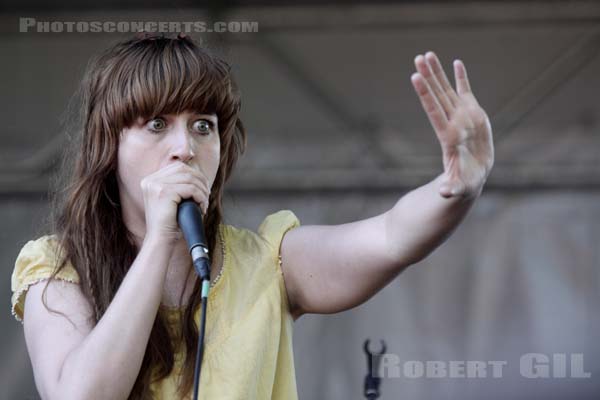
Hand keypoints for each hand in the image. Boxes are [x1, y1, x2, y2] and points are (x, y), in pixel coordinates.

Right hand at [140, 161, 209, 243]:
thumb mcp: (172, 200)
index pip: (178, 167)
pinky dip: (200, 197)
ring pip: (189, 179)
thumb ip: (179, 186)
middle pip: (184, 169)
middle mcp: (150, 180)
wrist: (160, 240)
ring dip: (202, 190)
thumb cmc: (169, 223)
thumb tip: (198, 173)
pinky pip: (190, 189)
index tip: (203, 188)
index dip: (194, 175)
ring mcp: (156, 185)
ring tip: (204, 203)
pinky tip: (201, 207)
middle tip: (207, 195)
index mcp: (150, 180)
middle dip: (200, 180)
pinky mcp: (164, 192)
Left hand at [411, 51, 493, 198]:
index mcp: (448, 136)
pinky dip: (462, 78)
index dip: (425, 94)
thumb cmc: (464, 184)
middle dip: (428, 76)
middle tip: (418, 58)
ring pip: (447, 90)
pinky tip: (456, 63)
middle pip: (437, 95)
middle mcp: (452, 122)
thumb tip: (445, 194)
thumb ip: (452, 189)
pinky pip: (466, 92)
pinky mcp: (472, 114)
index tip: (415, 78)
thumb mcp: (458, 188)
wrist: (472, 176)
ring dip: (438, 73)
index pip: (433, 111)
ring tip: (428, 54)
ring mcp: (461, 116)